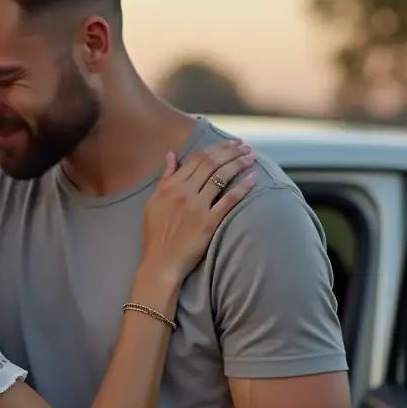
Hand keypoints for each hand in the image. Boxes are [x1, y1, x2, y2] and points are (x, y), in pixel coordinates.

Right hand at [141, 140, 255, 280]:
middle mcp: (183, 193)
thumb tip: (171, 155)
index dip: (216, 148)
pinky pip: (229, 200)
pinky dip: (243, 186)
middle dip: (231, 151)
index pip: (197, 158)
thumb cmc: (156, 236)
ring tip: (251, 156)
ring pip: (221, 176)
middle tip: (245, 146)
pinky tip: (253, 177)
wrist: (160, 264)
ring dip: (239, 163)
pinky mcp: (209, 223)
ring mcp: (197, 207)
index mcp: (169, 187)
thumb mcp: (152, 203)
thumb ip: (164, 179)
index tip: (230, 143)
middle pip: (211, 163)